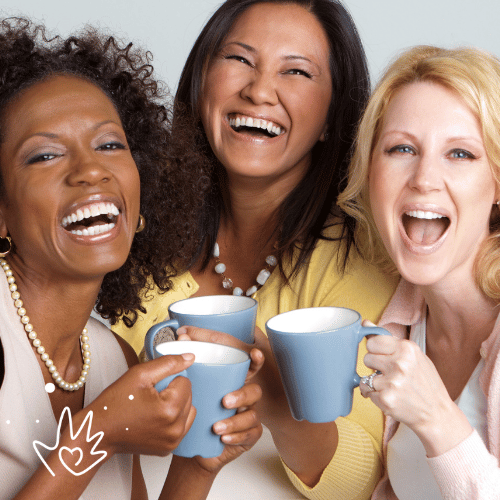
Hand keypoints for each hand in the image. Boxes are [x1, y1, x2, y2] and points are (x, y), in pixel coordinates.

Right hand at [87, 354, 196, 456]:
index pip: (186, 381)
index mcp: (170, 409)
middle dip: (173, 391)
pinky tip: (155, 417)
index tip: (151, 386)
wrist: (99, 432)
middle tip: (150, 396)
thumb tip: (190, 357)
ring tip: (153, 406)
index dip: (168, 379)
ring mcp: (173, 441)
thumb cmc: (114, 403)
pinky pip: (182, 425)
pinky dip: (173, 418)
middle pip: (188, 396)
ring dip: (176, 404)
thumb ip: (168, 363)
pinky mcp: (169, 448)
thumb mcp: (140, 374)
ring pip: (188, 409)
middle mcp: (175, 428)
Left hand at [176, 327, 263, 470]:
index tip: (254, 354)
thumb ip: (190, 361)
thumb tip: (182, 336)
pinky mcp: (248, 436)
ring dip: (235, 420)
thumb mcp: (193, 387)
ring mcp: (248, 417)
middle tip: (224, 401)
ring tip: (217, 426)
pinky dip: (237, 436)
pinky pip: (250, 434)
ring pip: (252, 415)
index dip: (256, 360)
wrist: (195, 448)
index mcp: (234, 383)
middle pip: (254, 391)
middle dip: (241, 395)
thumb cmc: (196, 413)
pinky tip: (224, 438)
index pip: (251, 368)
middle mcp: (245, 398)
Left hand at [360, 320, 471, 455]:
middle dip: (375, 366)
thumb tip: (365, 323)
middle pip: (367, 358)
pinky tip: (390, 397)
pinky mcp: (386, 399)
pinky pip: (366, 391)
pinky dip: (374, 395)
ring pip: (365, 376)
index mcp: (407, 349)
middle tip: (390, 374)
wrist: (437, 414)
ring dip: (374, 383)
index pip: (373, 341)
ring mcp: (392, 382)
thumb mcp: (413, 355)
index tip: (383, 356)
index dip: (376, 350)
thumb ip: (388, 339)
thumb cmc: (425, 383)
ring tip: (391, 387)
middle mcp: (400, 364)